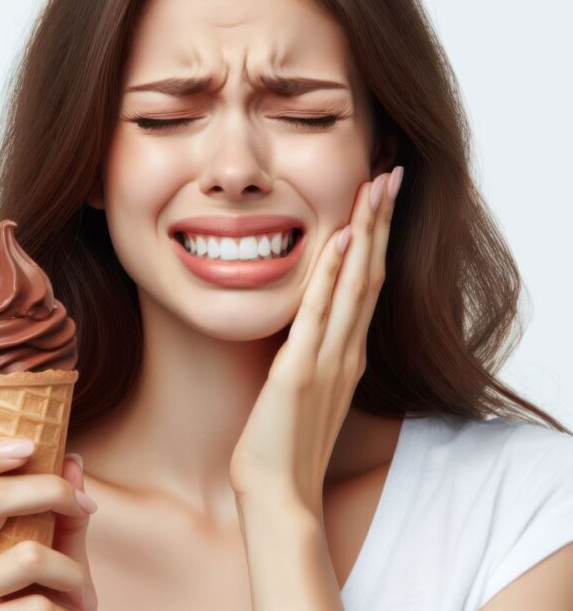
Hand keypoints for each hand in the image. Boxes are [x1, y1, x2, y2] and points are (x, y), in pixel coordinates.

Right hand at [0, 438, 98, 609]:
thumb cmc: (31, 601)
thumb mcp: (46, 551)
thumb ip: (59, 512)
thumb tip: (74, 461)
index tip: (30, 444)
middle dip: (51, 491)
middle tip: (83, 505)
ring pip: (28, 555)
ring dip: (72, 571)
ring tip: (80, 590)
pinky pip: (38, 605)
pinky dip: (67, 608)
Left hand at [228, 166, 402, 514]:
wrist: (277, 495)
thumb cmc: (282, 447)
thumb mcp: (301, 392)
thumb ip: (308, 359)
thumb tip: (301, 332)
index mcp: (345, 356)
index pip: (367, 286)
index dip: (376, 239)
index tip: (380, 199)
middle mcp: (345, 353)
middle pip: (371, 275)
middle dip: (382, 221)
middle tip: (392, 173)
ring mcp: (327, 362)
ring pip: (355, 286)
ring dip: (367, 233)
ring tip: (376, 187)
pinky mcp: (299, 373)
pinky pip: (318, 316)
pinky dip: (331, 276)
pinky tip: (341, 241)